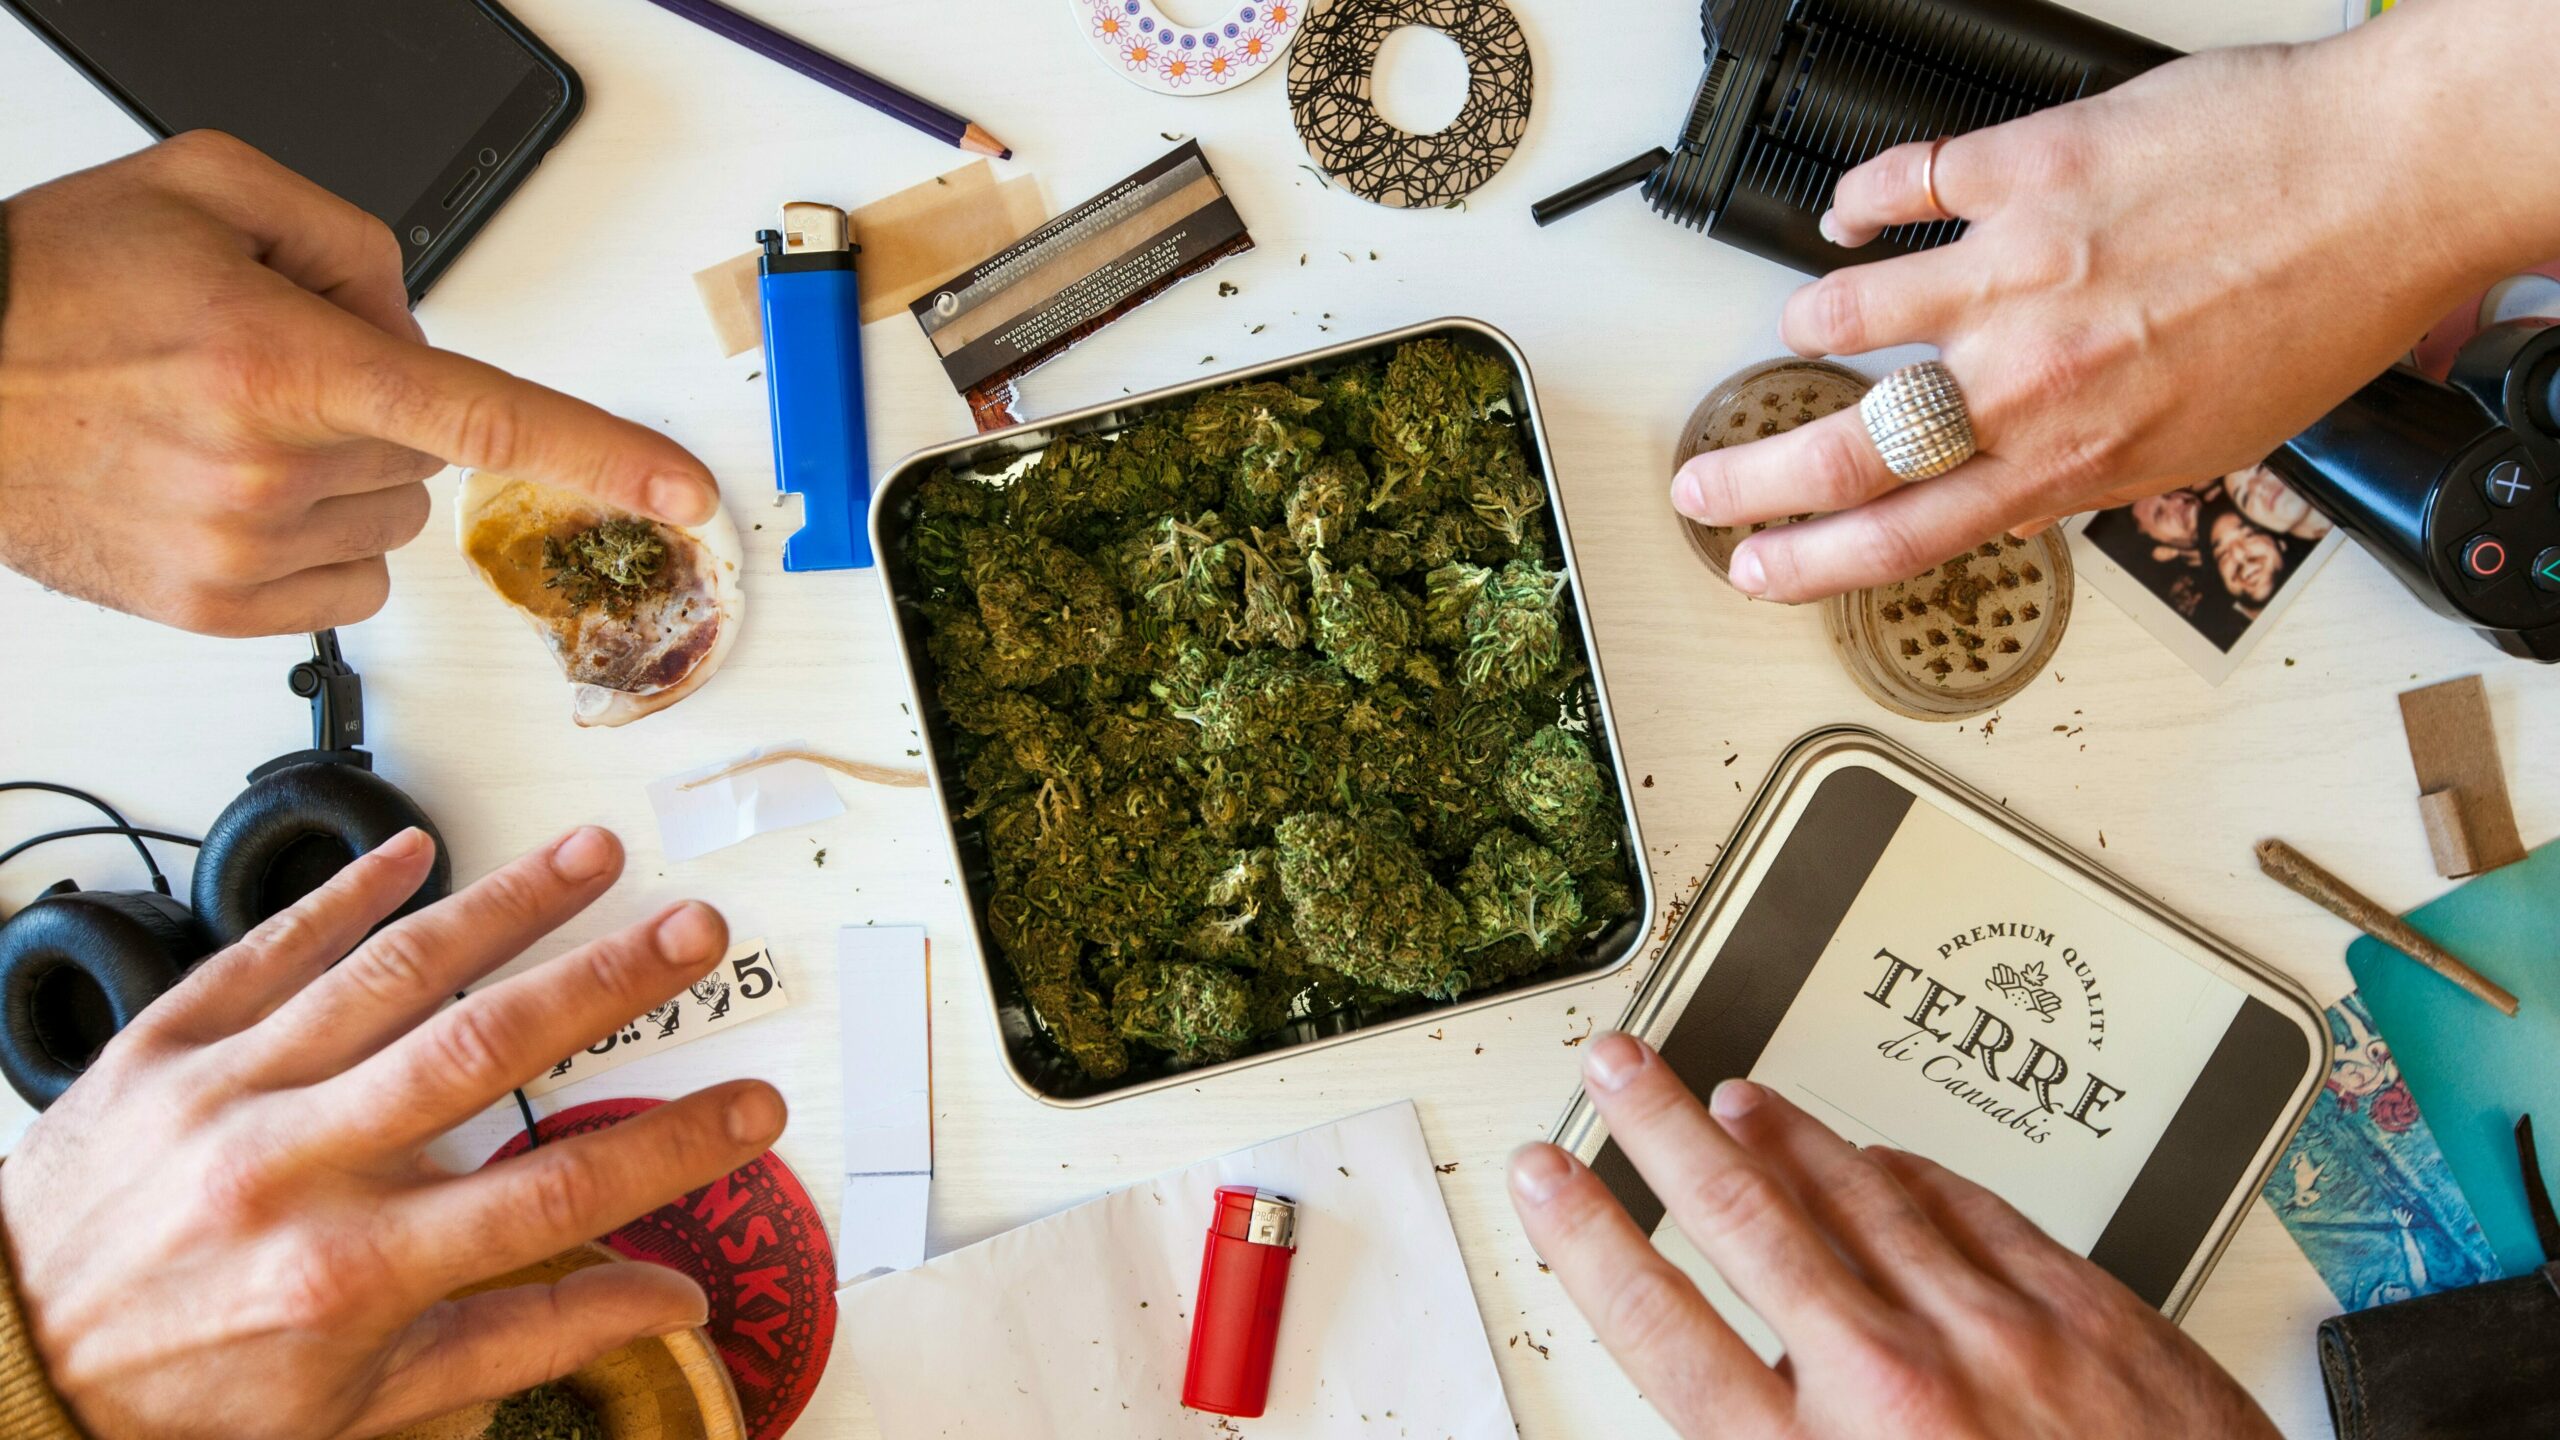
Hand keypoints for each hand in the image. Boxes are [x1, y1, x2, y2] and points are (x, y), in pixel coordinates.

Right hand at [0, 131, 720, 635]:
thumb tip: (421, 329)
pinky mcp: (216, 611)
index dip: (603, 456)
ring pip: (393, 521)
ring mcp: (241, 554)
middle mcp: (269, 469)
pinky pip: (345, 582)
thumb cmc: (57, 287)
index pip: (487, 420)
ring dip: (345, 477)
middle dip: (380, 410)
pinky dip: (312, 539)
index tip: (687, 493)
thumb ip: (353, 241)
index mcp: (284, 363)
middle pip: (428, 457)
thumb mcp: (212, 190)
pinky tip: (226, 492)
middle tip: (268, 370)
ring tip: (227, 430)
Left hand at [0, 826, 785, 1439]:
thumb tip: (659, 1304)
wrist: (4, 1372)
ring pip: (385, 976)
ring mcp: (223, 1095)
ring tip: (592, 856)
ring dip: (503, 907)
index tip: (751, 1106)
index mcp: (352, 1274)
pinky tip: (416, 852)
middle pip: (479, 1053)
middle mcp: (292, 1171)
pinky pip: (264, 951)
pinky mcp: (160, 1049)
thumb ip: (525, 1339)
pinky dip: (343, 895)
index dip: (670, 1147)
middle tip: (691, 929)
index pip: (553, 1197)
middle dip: (603, 982)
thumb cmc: (188, 1394)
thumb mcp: (368, 1405)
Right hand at [1508, 1033, 2276, 1438]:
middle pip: (1744, 1217)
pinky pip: (1978, 1211)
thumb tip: (1732, 1411)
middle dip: (1660, 1128)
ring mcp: (1999, 1338)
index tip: (1548, 1178)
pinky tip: (1888, 1153)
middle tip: (1616, 1066)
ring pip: (1862, 1193)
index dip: (1587, 1236)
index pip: (1660, 1322)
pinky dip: (1915, 1174)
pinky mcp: (2092, 1316)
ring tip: (1734, 1092)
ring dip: (1785, 1135)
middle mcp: (1897, 1388)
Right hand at [1670, 8, 2559, 602]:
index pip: (1903, 535)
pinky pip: (1909, 184)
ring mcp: (2017, 265)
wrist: (2389, 176)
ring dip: (1813, 326)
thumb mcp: (2212, 441)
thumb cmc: (2326, 300)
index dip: (1808, 564)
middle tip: (1704, 482)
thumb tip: (2030, 485)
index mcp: (2074, 453)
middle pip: (1846, 448)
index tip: (1756, 567)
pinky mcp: (2026, 169)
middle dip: (1750, 478)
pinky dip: (1863, 201)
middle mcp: (2030, 371)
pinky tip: (1851, 209)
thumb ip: (2097, 467)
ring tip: (1802, 328)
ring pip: (1853, 308)